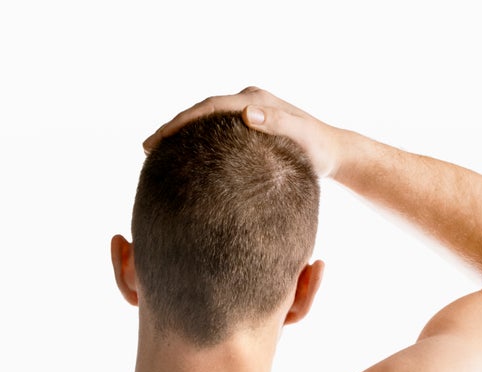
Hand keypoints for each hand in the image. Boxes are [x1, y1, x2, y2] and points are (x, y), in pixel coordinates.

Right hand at [141, 85, 346, 179]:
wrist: (335, 153)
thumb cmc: (319, 151)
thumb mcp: (301, 139)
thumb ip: (278, 124)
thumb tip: (248, 113)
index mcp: (254, 101)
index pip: (208, 108)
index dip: (180, 123)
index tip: (157, 140)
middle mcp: (249, 103)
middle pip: (201, 112)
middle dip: (173, 128)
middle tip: (146, 149)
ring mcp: (249, 115)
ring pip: (206, 123)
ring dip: (182, 135)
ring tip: (157, 155)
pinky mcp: (251, 129)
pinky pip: (216, 133)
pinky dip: (197, 143)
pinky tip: (185, 160)